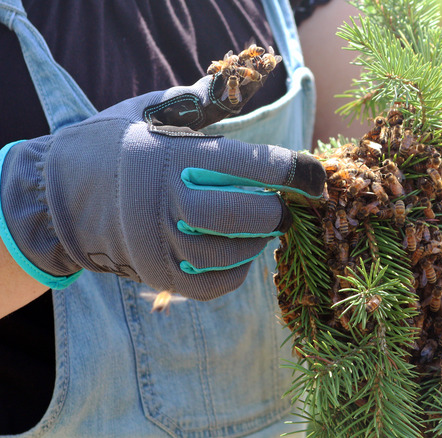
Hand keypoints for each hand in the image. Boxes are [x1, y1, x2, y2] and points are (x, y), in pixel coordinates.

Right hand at [0, 74, 325, 299]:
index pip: (248, 164)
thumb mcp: (152, 113)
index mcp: (170, 156)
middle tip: (281, 204)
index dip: (292, 170)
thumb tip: (235, 83)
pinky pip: (216, 282)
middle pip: (246, 214)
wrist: (58, 195)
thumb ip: (198, 103)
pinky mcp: (159, 275)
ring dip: (258, 239)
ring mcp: (161, 245)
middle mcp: (166, 202)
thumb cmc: (115, 146)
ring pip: (234, 251)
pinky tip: (237, 251)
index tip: (315, 175)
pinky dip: (237, 269)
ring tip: (258, 224)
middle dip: (276, 209)